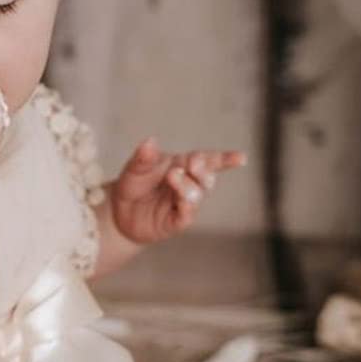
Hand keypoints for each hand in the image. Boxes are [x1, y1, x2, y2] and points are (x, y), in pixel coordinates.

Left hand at [110, 136, 246, 243]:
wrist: (119, 211)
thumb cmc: (133, 184)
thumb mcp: (134, 168)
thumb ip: (143, 157)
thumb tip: (151, 140)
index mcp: (182, 165)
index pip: (207, 160)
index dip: (226, 159)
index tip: (241, 158)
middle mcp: (188, 184)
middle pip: (207, 177)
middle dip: (203, 169)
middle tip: (193, 163)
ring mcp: (183, 203)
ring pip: (198, 195)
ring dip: (188, 185)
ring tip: (173, 176)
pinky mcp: (176, 221)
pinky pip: (187, 214)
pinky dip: (186, 206)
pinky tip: (180, 199)